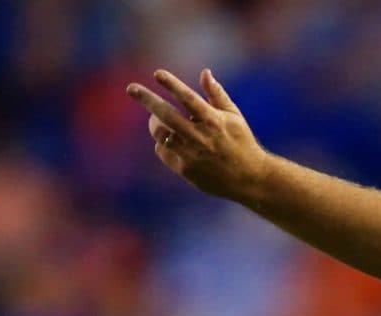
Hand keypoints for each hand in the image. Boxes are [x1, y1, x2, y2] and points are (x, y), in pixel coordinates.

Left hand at [126, 69, 269, 200]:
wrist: (249, 179)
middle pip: (166, 115)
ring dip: (155, 123)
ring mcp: (191, 154)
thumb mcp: (234, 117)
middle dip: (147, 99)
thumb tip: (205, 72)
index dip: (172, 85)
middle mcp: (200, 137)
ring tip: (156, 118)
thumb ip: (217, 95)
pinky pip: (162, 151)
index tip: (157, 74)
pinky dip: (163, 143)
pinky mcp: (185, 169)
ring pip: (160, 134)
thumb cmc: (242, 143)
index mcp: (214, 121)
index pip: (188, 98)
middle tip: (131, 88)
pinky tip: (172, 141)